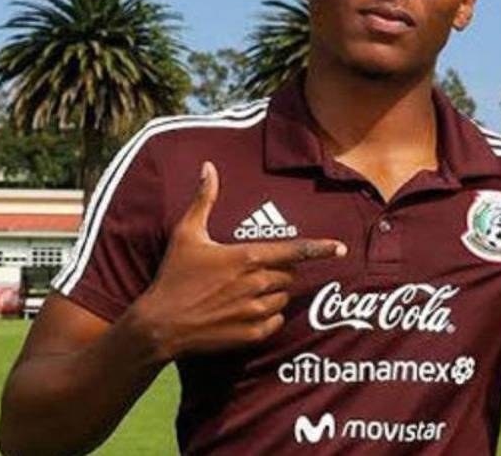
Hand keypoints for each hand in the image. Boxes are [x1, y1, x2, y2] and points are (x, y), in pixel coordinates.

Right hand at [130, 161, 345, 360]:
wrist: (160, 324)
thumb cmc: (174, 276)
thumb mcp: (186, 233)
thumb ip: (204, 199)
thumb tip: (209, 167)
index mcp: (247, 257)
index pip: (295, 251)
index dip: (320, 248)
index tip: (341, 248)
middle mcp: (257, 283)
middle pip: (289, 275)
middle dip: (279, 272)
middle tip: (252, 272)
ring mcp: (256, 311)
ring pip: (284, 298)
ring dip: (274, 293)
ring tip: (245, 292)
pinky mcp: (252, 334)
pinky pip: (276, 322)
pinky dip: (270, 316)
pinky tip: (247, 311)